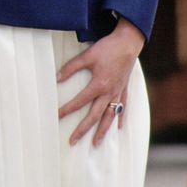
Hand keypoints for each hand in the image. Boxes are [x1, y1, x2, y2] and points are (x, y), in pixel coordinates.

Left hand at [57, 17, 143, 146]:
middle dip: (83, 130)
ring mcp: (118, 93)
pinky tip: (117, 128)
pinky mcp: (124, 89)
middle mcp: (109, 93)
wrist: (129, 43)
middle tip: (72, 141)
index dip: (68, 109)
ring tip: (95, 143)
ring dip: (102, 131)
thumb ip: (71, 67)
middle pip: (94, 116)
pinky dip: (119, 119)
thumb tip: (57, 78)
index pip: (80, 101)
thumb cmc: (107, 48)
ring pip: (109, 117)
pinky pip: (122, 108)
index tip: (57, 116)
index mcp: (99, 85)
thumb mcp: (87, 55)